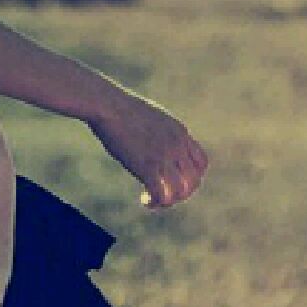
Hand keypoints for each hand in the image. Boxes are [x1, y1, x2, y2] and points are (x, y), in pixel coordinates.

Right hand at [86, 89, 209, 208]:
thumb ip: (156, 129)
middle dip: (181, 193)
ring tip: (153, 200)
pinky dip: (154, 202)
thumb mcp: (146, 115)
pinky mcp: (148, 165)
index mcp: (179, 131)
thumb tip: (148, 137)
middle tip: (164, 195)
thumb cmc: (117, 106)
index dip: (192, 177)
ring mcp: (164, 155)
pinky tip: (144, 201)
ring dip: (168, 201)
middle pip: (193, 181)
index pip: (201, 163)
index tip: (176, 181)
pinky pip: (161, 194)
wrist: (106, 104)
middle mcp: (177, 144)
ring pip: (180, 191)